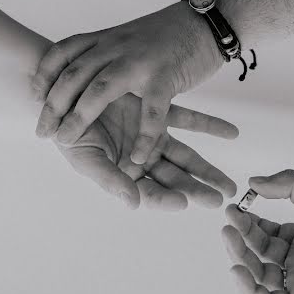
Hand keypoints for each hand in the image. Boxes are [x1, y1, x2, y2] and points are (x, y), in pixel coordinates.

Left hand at [32, 2, 224, 163]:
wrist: (209, 21)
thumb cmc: (172, 33)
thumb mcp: (130, 36)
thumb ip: (109, 52)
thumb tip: (87, 68)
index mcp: (107, 39)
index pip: (64, 53)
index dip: (44, 74)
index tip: (32, 95)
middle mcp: (117, 48)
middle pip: (73, 74)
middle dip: (53, 105)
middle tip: (42, 132)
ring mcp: (140, 62)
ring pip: (99, 90)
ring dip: (79, 117)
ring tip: (67, 142)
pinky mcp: (165, 77)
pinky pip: (151, 113)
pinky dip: (144, 138)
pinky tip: (136, 159)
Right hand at [56, 92, 237, 209]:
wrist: (62, 90)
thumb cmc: (66, 129)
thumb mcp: (84, 156)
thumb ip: (110, 180)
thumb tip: (134, 203)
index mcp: (122, 174)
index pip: (149, 192)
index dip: (165, 198)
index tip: (184, 203)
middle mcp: (139, 158)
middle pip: (173, 178)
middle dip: (196, 189)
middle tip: (220, 199)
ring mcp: (151, 135)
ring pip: (184, 155)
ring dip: (206, 169)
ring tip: (229, 184)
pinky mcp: (157, 110)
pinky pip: (188, 118)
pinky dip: (209, 126)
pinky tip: (231, 133)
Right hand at [221, 170, 293, 293]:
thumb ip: (285, 185)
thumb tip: (253, 182)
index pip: (267, 232)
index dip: (249, 221)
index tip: (233, 208)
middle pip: (260, 251)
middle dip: (241, 236)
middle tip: (227, 222)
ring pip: (259, 274)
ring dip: (240, 257)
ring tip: (229, 237)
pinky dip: (248, 289)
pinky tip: (237, 268)